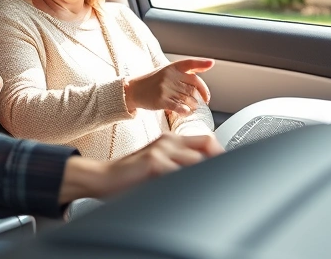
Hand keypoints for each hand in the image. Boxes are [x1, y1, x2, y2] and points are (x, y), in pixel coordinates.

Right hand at [59, 134, 220, 202]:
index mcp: (170, 140)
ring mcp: (161, 150)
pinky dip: (189, 183)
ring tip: (211, 188)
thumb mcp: (156, 164)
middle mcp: (168, 140)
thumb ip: (176, 165)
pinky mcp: (154, 162)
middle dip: (220, 160)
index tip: (228, 170)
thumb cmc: (129, 175)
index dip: (220, 154)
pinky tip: (192, 192)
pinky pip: (180, 173)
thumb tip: (200, 175)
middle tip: (225, 178)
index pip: (206, 140)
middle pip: (208, 144)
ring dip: (207, 174)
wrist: (102, 177)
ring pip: (198, 160)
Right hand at [124, 58, 212, 114]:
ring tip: (189, 108)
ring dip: (193, 106)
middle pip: (193, 88)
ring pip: (189, 99)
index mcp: (171, 68)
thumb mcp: (166, 72)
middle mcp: (169, 76)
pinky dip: (185, 111)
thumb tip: (206, 66)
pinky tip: (185, 112)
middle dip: (199, 97)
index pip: (189, 63)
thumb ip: (184, 72)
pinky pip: (179, 107)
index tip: (211, 63)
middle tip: (199, 102)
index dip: (201, 62)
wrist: (133, 91)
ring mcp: (165, 88)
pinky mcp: (161, 100)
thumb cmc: (152, 83)